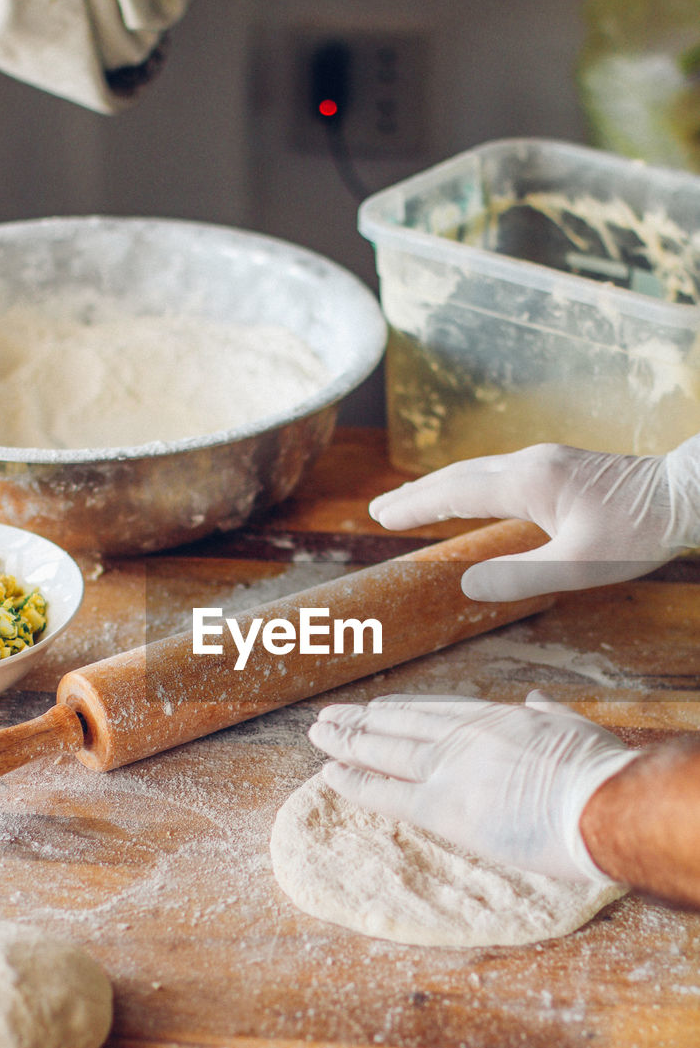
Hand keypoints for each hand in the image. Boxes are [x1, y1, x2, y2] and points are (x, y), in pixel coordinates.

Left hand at [308, 692, 637, 882]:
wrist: (602, 803)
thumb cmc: (601, 774)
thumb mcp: (575, 729)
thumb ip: (550, 715)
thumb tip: (539, 699)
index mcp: (497, 719)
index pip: (436, 712)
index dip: (400, 712)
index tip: (377, 709)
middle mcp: (465, 737)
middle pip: (400, 725)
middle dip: (362, 721)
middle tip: (330, 716)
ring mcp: (449, 769)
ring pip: (384, 751)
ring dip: (346, 742)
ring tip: (317, 735)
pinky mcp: (442, 807)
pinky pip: (385, 792)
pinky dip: (354, 781)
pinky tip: (328, 773)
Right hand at [369, 436, 699, 600]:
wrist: (686, 495)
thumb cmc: (638, 532)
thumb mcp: (578, 566)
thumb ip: (520, 576)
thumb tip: (467, 586)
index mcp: (528, 482)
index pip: (455, 492)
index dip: (415, 505)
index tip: (380, 515)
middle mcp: (531, 463)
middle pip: (459, 475)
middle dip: (419, 493)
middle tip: (381, 509)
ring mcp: (546, 461)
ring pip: (479, 470)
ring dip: (442, 486)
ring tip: (415, 501)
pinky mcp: (560, 467)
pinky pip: (498, 473)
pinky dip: (469, 485)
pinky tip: (472, 497)